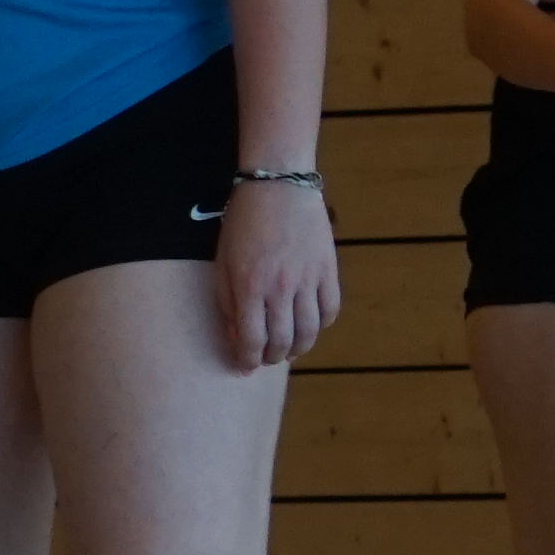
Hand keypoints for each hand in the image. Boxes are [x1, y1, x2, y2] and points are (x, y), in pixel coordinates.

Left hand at [213, 175, 339, 371]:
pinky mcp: (329, 270)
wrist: (278, 188)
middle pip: (282, 341)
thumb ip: (228, 302)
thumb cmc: (243, 224)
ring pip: (310, 332)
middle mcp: (281, 288)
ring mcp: (308, 280)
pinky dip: (321, 325)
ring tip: (289, 349)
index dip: (247, 359)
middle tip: (266, 358)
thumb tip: (237, 337)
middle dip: (272, 357)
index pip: (251, 340)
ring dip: (299, 348)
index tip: (244, 366)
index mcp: (250, 286)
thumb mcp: (223, 262)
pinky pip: (330, 310)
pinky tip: (310, 325)